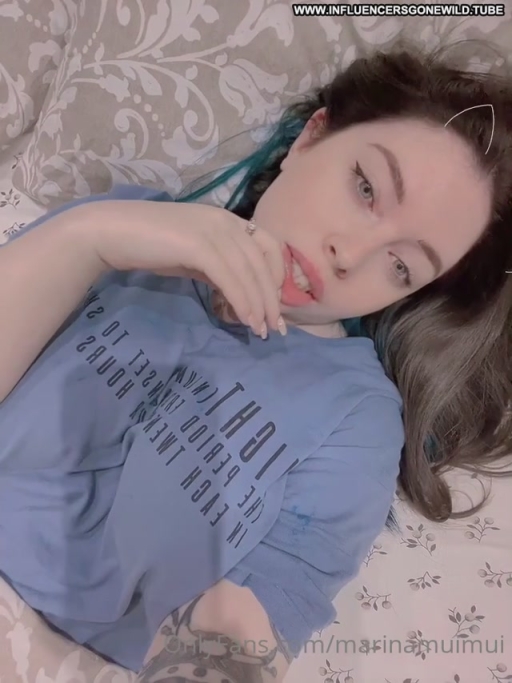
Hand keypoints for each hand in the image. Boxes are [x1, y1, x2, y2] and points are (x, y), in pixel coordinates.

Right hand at [90, 200, 286, 336]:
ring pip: (249, 271)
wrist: (112, 233)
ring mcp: (213, 230)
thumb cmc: (149, 245)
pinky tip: (245, 320)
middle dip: (272, 298)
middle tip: (275, 328)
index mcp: (227, 220)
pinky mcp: (199, 244)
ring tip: (260, 331)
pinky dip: (242, 300)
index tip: (275, 304)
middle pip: (263, 262)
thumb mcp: (193, 256)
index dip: (277, 275)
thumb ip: (217, 268)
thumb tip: (237, 292)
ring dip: (259, 305)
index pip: (268, 246)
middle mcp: (226, 221)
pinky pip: (230, 277)